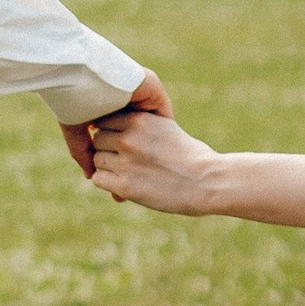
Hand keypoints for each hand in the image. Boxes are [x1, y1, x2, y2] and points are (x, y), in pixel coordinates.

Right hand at [61, 70, 172, 181]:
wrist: (82, 72)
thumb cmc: (73, 99)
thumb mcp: (75, 129)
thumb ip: (83, 152)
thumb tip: (89, 176)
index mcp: (107, 108)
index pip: (120, 139)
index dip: (120, 160)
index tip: (122, 184)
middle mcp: (126, 101)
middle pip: (139, 136)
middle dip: (141, 158)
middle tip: (144, 180)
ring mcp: (140, 95)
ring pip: (153, 127)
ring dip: (155, 147)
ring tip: (156, 171)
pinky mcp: (152, 90)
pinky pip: (163, 115)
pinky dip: (164, 133)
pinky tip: (164, 153)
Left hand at [87, 105, 225, 215]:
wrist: (207, 181)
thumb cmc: (190, 155)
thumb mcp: (166, 127)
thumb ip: (141, 123)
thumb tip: (114, 125)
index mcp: (139, 120)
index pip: (105, 120)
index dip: (112, 131)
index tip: (122, 142)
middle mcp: (128, 138)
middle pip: (98, 139)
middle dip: (108, 149)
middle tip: (124, 159)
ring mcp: (125, 162)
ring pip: (96, 159)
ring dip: (107, 166)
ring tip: (127, 172)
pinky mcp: (125, 185)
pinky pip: (98, 179)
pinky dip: (107, 183)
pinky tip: (124, 184)